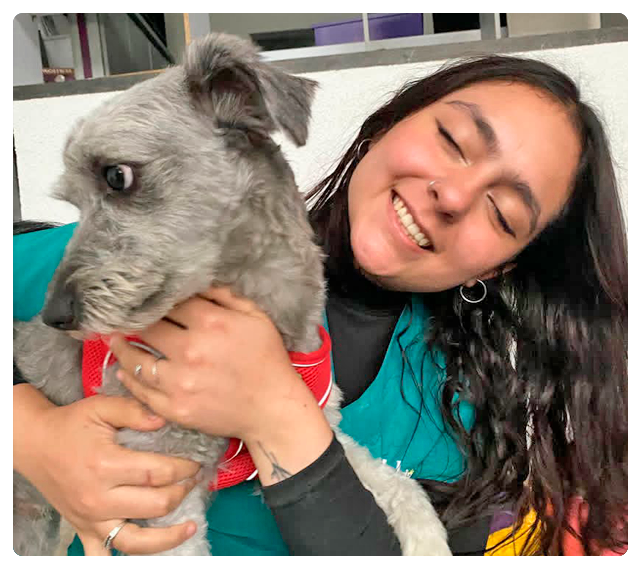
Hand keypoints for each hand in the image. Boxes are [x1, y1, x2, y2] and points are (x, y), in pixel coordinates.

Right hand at [14, 386, 200, 554]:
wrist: (35, 444)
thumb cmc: (71, 425)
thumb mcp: (101, 407)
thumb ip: (134, 411)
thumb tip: (164, 419)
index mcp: (105, 465)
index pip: (157, 473)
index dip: (184, 469)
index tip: (197, 463)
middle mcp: (98, 498)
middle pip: (155, 506)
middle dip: (183, 493)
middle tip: (194, 481)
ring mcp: (90, 519)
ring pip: (136, 542)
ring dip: (168, 537)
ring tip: (190, 526)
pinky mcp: (83, 530)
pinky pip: (104, 556)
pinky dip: (126, 558)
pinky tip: (151, 551)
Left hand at [109, 287, 305, 440]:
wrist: (272, 409)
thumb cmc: (267, 359)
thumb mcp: (256, 317)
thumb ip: (226, 296)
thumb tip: (197, 280)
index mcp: (211, 323)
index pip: (169, 303)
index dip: (157, 299)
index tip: (146, 298)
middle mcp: (190, 350)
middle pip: (147, 327)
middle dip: (136, 320)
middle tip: (123, 316)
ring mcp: (179, 382)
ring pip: (135, 359)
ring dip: (122, 347)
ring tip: (114, 339)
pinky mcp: (174, 408)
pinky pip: (141, 390)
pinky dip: (129, 377)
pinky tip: (123, 369)